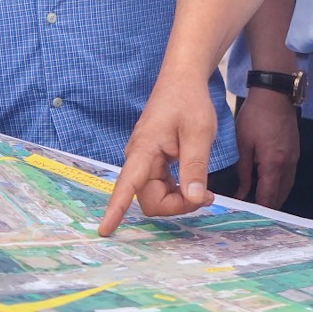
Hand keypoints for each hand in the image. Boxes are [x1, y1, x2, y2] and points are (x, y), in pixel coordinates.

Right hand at [98, 73, 220, 236]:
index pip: (126, 185)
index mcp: (144, 150)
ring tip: (205, 190)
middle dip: (177, 205)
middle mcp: (139, 158)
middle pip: (150, 199)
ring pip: (156, 196)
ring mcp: (145, 161)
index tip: (105, 231)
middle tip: (207, 196)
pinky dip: (179, 191)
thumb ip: (195, 167)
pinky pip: (161, 187)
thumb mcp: (199, 133)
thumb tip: (193, 199)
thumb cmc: (189, 101)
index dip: (115, 210)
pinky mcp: (154, 162)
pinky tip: (194, 183)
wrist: (183, 80)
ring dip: (179, 199)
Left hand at [233, 92, 299, 209]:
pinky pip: (289, 176)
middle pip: (280, 196)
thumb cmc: (255, 116)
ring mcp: (294, 159)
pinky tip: (269, 185)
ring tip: (260, 203)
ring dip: (275, 197)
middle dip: (268, 207)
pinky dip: (280, 185)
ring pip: (286, 187)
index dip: (259, 210)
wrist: (275, 95)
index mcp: (273, 164)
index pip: (268, 197)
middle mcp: (288, 165)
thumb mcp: (243, 143)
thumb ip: (243, 171)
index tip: (248, 217)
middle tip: (253, 214)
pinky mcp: (295, 152)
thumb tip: (241, 193)